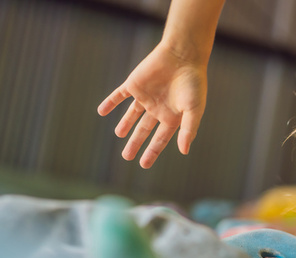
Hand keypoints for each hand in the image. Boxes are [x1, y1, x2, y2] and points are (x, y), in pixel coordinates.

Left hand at [97, 44, 206, 167]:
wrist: (182, 54)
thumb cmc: (192, 82)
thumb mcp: (194, 109)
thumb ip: (188, 130)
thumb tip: (184, 151)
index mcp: (172, 117)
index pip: (159, 139)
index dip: (152, 152)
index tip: (144, 164)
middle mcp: (158, 108)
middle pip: (144, 129)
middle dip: (136, 143)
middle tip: (127, 157)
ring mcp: (145, 96)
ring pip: (132, 114)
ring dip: (125, 124)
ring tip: (119, 134)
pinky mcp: (134, 84)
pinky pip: (120, 95)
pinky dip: (111, 102)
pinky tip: (102, 111)